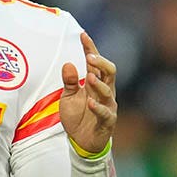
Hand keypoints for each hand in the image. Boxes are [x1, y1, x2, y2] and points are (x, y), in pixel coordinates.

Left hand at [60, 31, 116, 153]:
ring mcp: (108, 105)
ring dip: (99, 83)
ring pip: (108, 90)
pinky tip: (91, 102)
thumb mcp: (68, 97)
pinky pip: (106, 113)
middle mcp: (104, 91)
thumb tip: (68, 64)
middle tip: (90, 56)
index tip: (83, 35)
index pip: (95, 62)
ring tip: (89, 76)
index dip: (90, 48)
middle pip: (109, 71)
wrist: (81, 142)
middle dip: (101, 62)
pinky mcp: (108, 121)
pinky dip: (98, 107)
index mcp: (95, 83)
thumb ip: (69, 81)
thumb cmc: (77, 116)